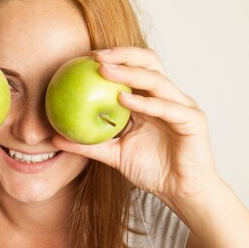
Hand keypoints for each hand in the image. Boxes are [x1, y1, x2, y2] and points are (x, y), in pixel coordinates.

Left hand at [51, 46, 221, 207]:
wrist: (180, 193)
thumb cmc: (151, 171)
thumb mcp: (112, 154)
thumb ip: (87, 144)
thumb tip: (54, 137)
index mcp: (151, 99)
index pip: (134, 67)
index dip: (113, 57)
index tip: (85, 57)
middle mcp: (168, 97)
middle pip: (149, 62)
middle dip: (123, 54)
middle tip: (95, 56)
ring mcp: (183, 106)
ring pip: (157, 80)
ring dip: (130, 73)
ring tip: (105, 71)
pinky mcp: (194, 121)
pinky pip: (168, 108)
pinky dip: (146, 103)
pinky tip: (124, 100)